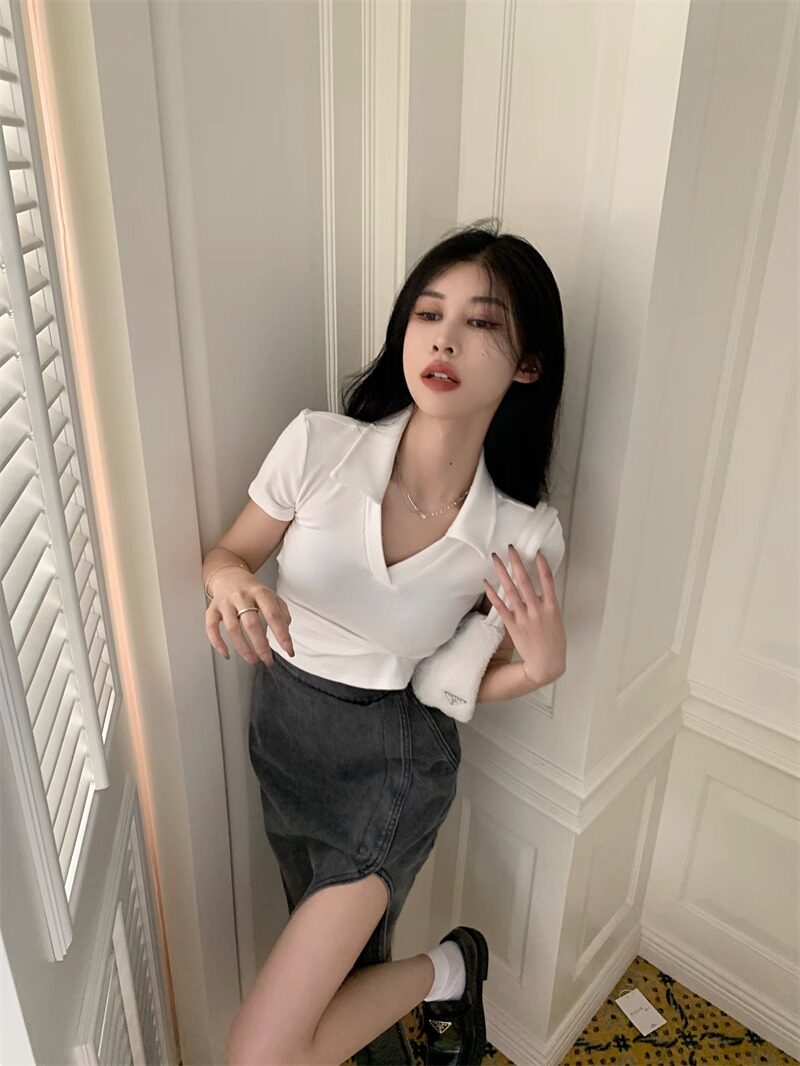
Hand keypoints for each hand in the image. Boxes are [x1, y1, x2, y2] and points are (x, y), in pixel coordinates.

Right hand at [204, 571, 294, 665]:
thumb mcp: (270, 595)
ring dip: (243, 648)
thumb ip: (281, 611)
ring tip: (252, 660)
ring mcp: (225, 602)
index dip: (282, 635)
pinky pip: (211, 627)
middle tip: (268, 660)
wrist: (228, 574)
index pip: (273, 615)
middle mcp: (242, 596)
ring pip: (232, 628)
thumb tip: (286, 630)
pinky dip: (217, 643)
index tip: (288, 650)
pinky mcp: (212, 608)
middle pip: (251, 623)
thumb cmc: (251, 590)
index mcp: (260, 592)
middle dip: (261, 645)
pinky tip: (226, 653)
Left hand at [483, 545, 565, 687]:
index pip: (548, 581)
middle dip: (517, 563)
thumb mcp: (556, 619)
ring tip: (496, 558)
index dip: (542, 565)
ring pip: (511, 590)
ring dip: (502, 573)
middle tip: (510, 548)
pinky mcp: (513, 625)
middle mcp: (537, 610)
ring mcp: (524, 617)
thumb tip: (539, 588)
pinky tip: (486, 582)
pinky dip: (492, 594)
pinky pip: (501, 606)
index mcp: (552, 607)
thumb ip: (548, 603)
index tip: (537, 551)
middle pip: (526, 581)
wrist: (546, 664)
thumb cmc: (554, 641)